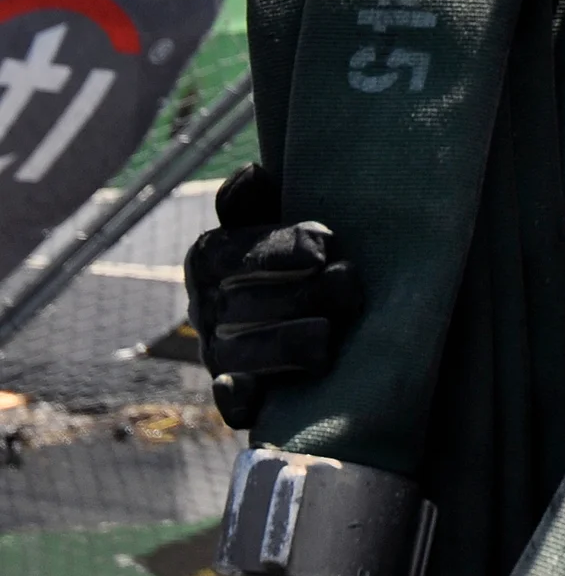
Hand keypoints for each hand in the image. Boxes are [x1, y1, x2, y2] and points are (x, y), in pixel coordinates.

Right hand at [182, 164, 362, 429]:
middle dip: (300, 293)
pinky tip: (250, 393)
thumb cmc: (305, 258)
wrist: (323, 315)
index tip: (325, 245)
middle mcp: (206, 308)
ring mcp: (220, 355)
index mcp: (211, 257)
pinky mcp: (240, 397)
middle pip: (240, 304)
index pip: (228, 251)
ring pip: (238, 355)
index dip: (276, 248)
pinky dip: (236, 400)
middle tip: (347, 282)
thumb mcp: (284, 223)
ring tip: (330, 332)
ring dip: (284, 342)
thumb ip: (261, 201)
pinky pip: (231, 403)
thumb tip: (253, 172)